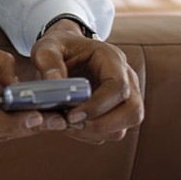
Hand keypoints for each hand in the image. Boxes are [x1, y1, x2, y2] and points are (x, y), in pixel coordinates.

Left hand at [31, 20, 143, 143]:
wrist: (66, 49)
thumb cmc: (59, 47)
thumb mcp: (47, 47)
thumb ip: (48, 61)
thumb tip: (54, 82)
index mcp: (112, 58)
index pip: (118, 86)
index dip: (98, 105)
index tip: (72, 115)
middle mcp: (126, 78)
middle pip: (132, 111)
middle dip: (102, 125)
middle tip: (71, 123)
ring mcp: (126, 96)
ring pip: (124, 126)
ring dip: (96, 131)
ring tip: (68, 123)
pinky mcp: (118, 111)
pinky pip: (113, 131)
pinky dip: (92, 134)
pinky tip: (72, 124)